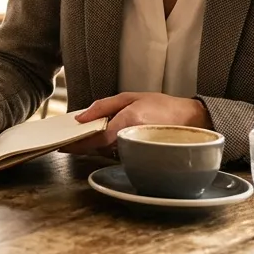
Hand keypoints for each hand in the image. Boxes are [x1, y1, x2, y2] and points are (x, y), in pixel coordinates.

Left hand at [60, 92, 212, 156]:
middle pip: (98, 148)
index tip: (62, 146)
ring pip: (105, 152)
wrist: (191, 120)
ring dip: (91, 146)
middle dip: (81, 144)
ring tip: (79, 137)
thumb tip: (80, 118)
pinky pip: (115, 153)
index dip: (77, 144)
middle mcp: (131, 139)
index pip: (96, 138)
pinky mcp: (139, 156)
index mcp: (128, 122)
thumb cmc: (162, 106)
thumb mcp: (130, 97)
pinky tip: (97, 139)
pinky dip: (103, 147)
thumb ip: (103, 107)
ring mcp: (136, 150)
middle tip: (65, 140)